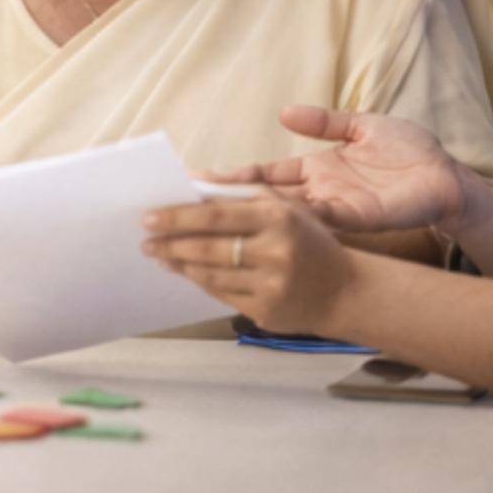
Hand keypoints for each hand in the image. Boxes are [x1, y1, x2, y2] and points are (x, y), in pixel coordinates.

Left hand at [141, 196, 361, 335]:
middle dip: (170, 243)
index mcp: (277, 218)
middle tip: (146, 240)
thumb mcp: (286, 208)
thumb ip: (242, 194)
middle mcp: (275, 251)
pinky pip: (222, 295)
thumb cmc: (309, 242)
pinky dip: (200, 283)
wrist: (346, 291)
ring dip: (179, 265)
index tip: (150, 216)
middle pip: (208, 247)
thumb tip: (194, 181)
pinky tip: (186, 273)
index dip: (178, 216)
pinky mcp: (266, 311)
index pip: (215, 215)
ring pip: (211, 274)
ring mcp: (270, 285)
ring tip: (159, 256)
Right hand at [212, 105, 467, 236]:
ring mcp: (335, 208)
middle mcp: (319, 192)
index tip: (198, 177)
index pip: (266, 175)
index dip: (234, 176)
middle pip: (266, 198)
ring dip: (254, 212)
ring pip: (285, 212)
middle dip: (229, 200)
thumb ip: (324, 120)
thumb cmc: (410, 152)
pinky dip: (295, 217)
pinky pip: (320, 218)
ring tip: (216, 212)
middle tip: (188, 202)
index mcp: (317, 170)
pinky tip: (269, 215)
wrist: (448, 177)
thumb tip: (283, 111)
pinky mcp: (357, 217)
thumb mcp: (361, 125)